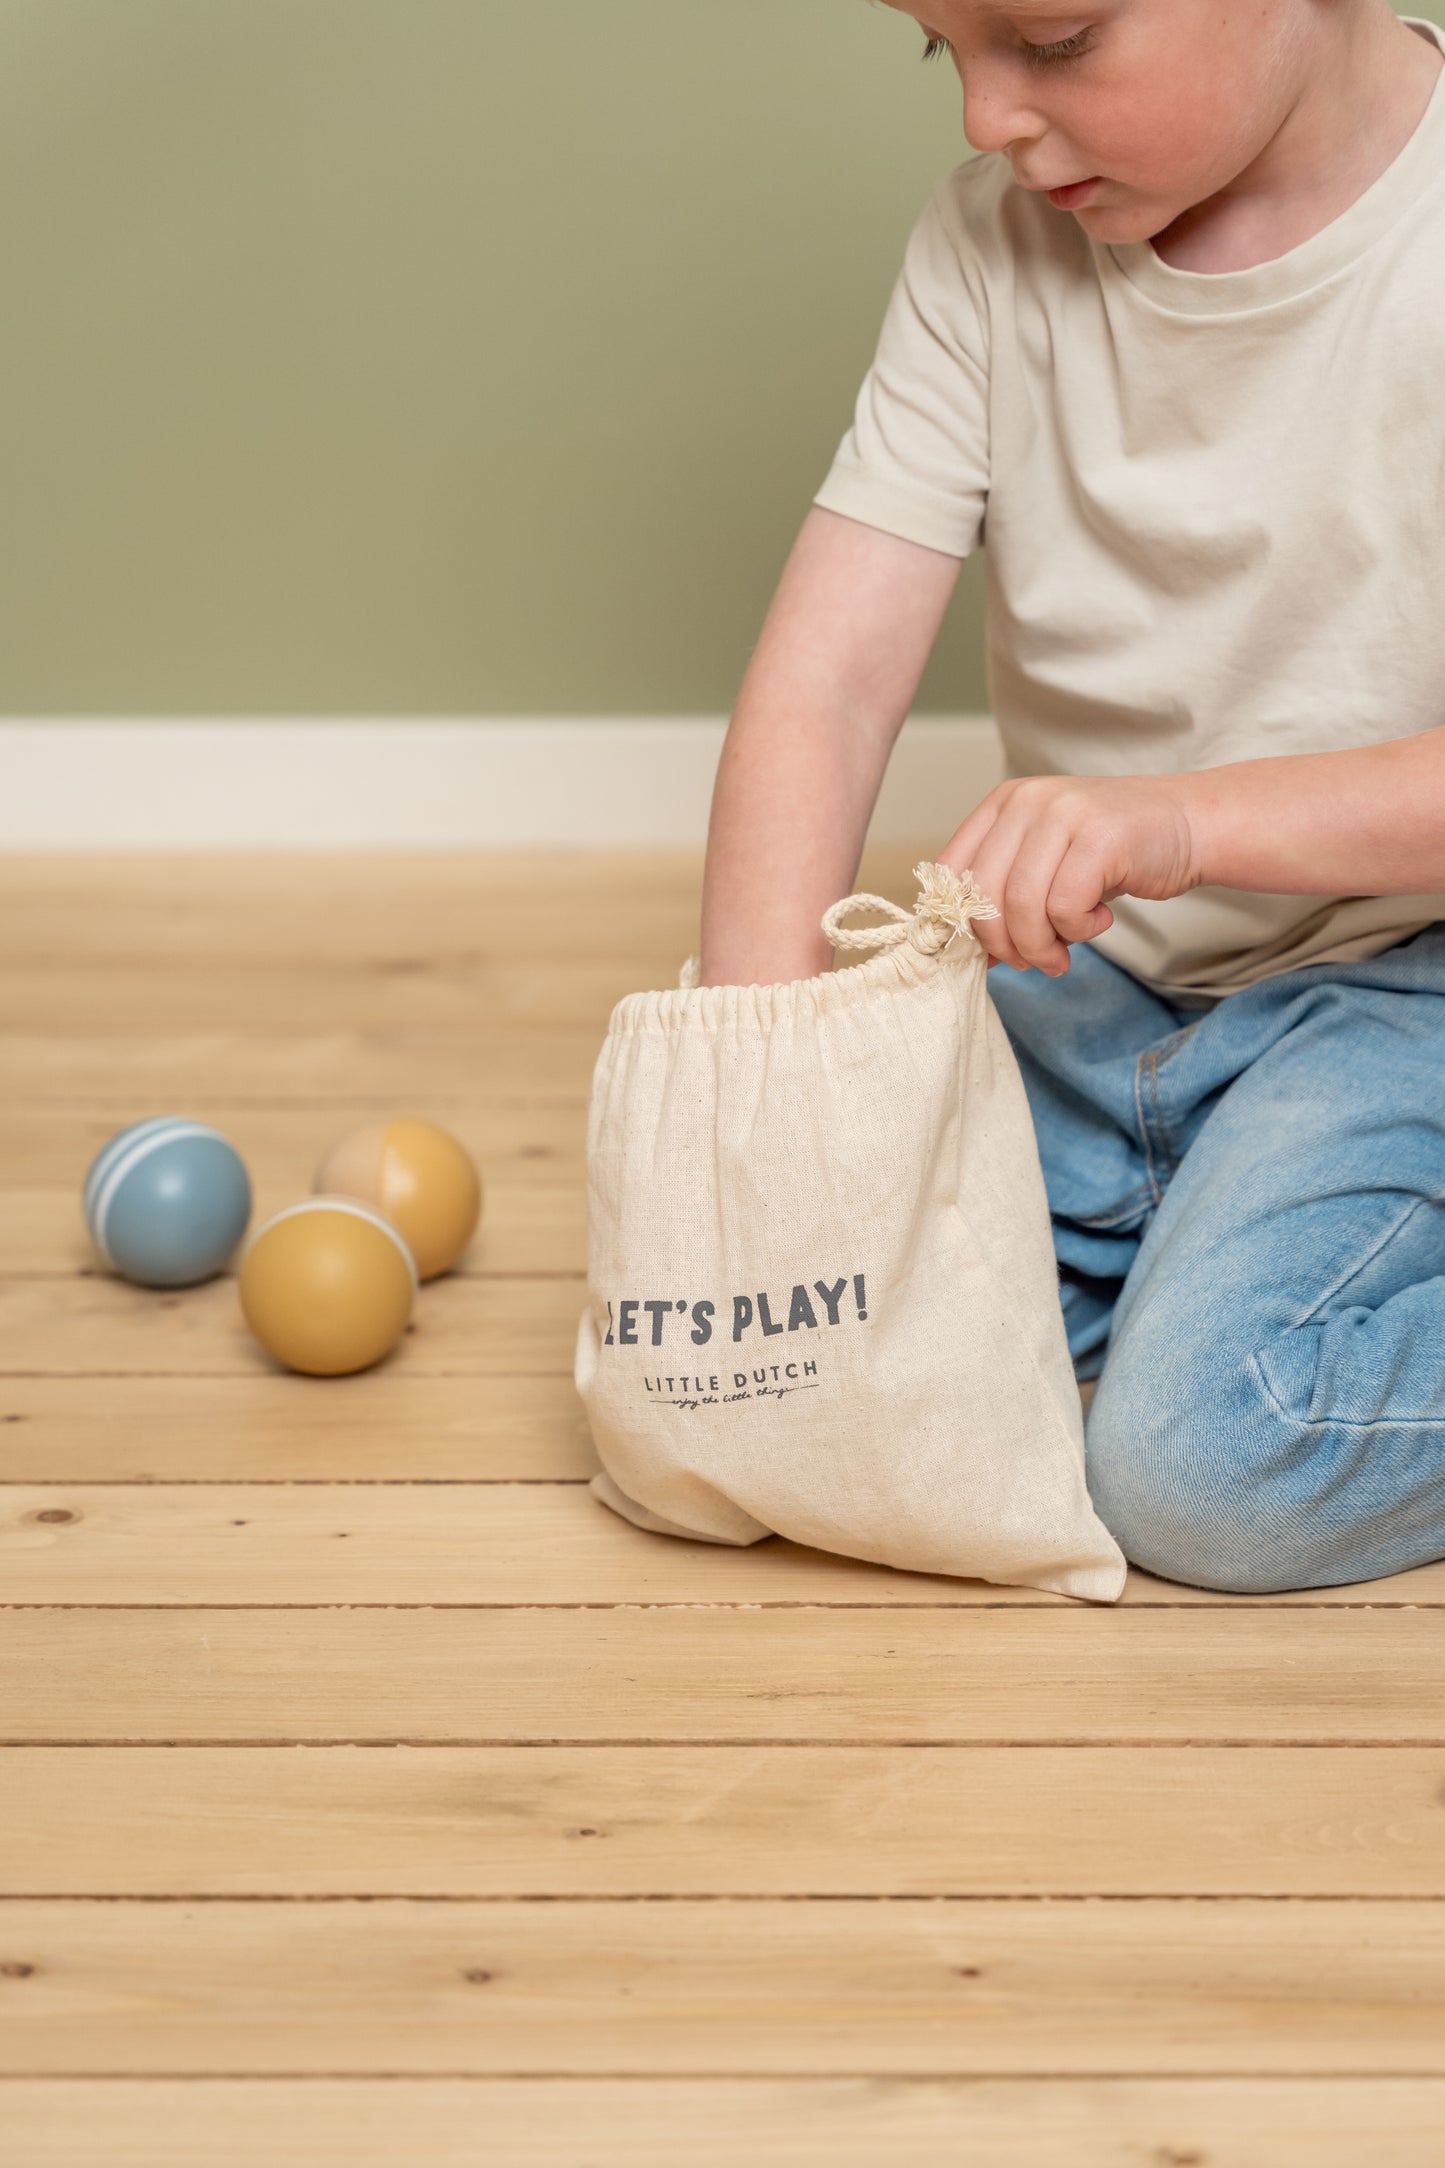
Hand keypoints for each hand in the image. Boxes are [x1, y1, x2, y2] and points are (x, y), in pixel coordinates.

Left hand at [937, 772, 1200, 975]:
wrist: (1187, 827)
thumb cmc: (1111, 855)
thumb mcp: (1046, 866)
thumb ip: (1005, 897)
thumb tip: (967, 955)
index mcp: (1003, 804)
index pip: (949, 873)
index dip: (961, 923)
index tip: (988, 953)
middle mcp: (1027, 801)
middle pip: (982, 894)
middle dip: (1003, 945)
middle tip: (1031, 962)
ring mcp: (1064, 813)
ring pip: (1021, 906)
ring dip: (1040, 946)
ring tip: (1062, 954)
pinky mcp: (1100, 837)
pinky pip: (1065, 908)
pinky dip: (1079, 931)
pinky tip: (1099, 919)